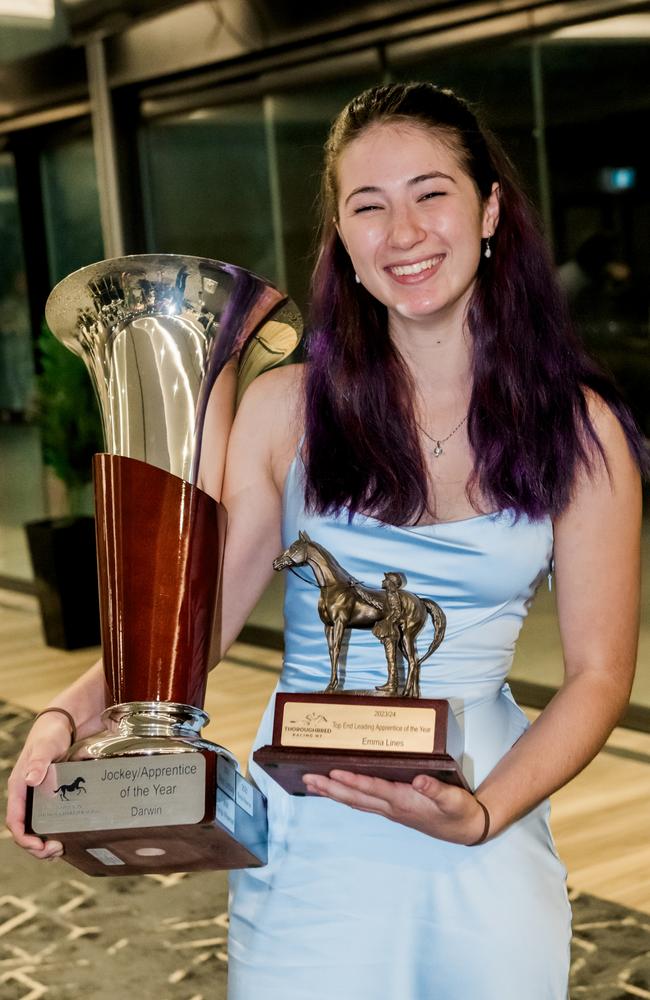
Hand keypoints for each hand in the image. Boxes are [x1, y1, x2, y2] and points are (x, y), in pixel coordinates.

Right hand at [6, 714, 71, 859]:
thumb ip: (38, 761)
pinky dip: (55, 832)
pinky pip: (49, 820)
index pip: (15, 821)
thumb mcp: (45, 746)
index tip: (39, 846)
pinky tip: (67, 837)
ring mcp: (38, 798)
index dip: (24, 838)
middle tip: (56, 850)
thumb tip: (30, 779)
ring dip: (46, 844)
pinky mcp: (51, 796)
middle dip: (37, 846)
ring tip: (61, 848)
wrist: (63, 724)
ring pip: (36, 829)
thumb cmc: (50, 734)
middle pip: (25, 831)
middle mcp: (26, 796)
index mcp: (19, 787)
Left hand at [302, 770, 488, 845]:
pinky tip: (337, 791)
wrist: (465, 829)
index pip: (372, 788)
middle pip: (355, 796)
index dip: (352, 780)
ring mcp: (390, 810)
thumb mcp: (453, 799)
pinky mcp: (392, 809)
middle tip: (307, 778)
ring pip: (355, 800)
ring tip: (312, 783)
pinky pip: (363, 802)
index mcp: (404, 801)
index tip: (332, 772)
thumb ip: (436, 790)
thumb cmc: (458, 811)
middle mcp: (392, 807)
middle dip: (330, 787)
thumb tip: (421, 780)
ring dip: (332, 792)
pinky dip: (347, 795)